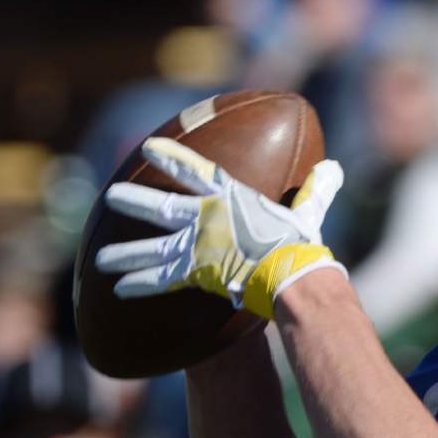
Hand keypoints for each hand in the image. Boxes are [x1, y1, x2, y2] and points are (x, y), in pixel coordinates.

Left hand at [95, 138, 346, 318]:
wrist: (290, 273)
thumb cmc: (302, 244)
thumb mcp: (310, 211)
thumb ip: (316, 190)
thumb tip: (336, 169)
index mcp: (232, 199)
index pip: (196, 172)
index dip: (171, 159)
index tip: (149, 148)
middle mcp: (207, 219)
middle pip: (162, 208)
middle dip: (134, 203)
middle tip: (110, 197)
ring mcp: (198, 246)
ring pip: (154, 248)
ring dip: (126, 252)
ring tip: (102, 257)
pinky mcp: (196, 274)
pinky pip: (162, 281)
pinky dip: (141, 285)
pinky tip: (119, 289)